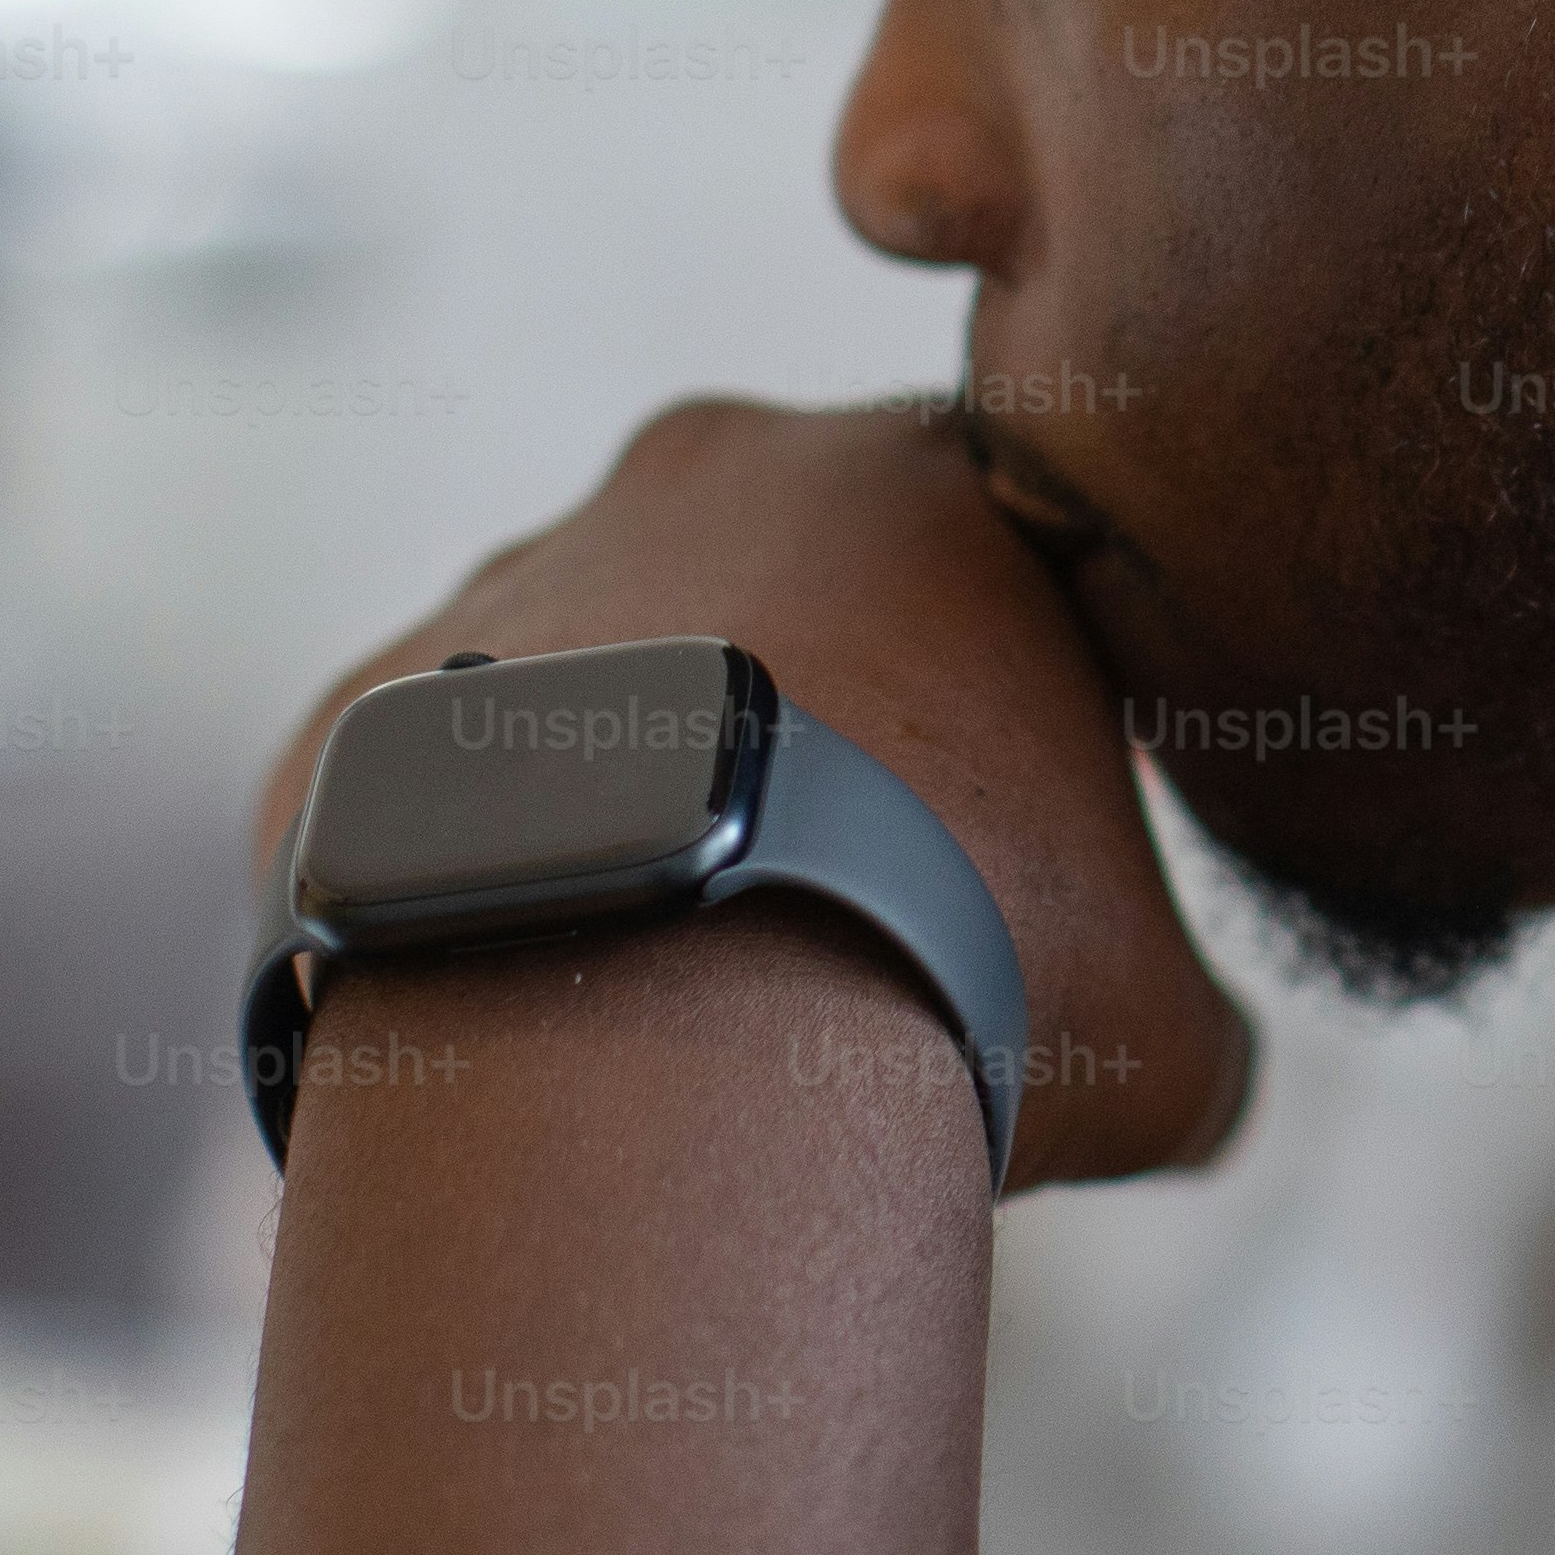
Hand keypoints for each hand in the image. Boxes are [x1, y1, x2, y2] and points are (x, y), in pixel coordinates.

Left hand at [255, 397, 1254, 1187]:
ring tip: (672, 988)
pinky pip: (432, 798)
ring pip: (590, 685)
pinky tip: (531, 1011)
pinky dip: (481, 887)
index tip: (1008, 840)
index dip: (1018, 703)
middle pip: (779, 596)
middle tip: (842, 911)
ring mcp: (507, 581)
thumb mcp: (1162, 1023)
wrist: (660, 1038)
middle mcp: (700, 475)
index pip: (994, 555)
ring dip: (629, 799)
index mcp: (923, 478)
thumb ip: (1195, 1014)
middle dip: (812, 732)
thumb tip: (1197, 1079)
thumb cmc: (952, 977)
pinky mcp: (356, 712)